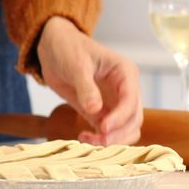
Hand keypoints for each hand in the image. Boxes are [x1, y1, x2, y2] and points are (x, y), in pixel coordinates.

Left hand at [36, 17, 142, 144]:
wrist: (54, 49)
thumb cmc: (68, 48)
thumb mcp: (76, 65)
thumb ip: (86, 87)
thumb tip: (95, 109)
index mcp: (125, 73)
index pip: (131, 100)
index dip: (120, 117)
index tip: (103, 127)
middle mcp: (125, 89)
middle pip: (134, 119)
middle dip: (119, 133)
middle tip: (98, 140)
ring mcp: (114, 103)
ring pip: (126, 129)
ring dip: (112, 139)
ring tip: (88, 140)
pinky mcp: (101, 112)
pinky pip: (108, 132)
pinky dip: (100, 139)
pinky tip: (83, 137)